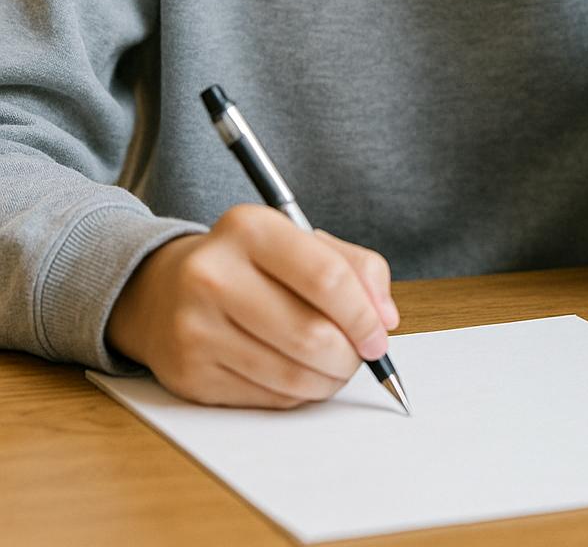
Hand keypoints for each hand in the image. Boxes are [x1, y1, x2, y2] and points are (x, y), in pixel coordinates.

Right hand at [105, 204, 399, 408]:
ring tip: (331, 366)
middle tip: (358, 356)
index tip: (379, 335)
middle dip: (350, 356)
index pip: (326, 277)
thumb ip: (355, 267)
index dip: (363, 315)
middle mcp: (214, 275)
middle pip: (312, 334)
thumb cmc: (248, 264)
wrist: (162, 290)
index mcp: (249, 228)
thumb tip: (385, 318)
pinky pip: (267, 399)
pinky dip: (296, 395)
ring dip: (327, 380)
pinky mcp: (190, 374)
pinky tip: (296, 374)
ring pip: (292, 375)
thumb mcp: (299, 242)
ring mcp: (196, 327)